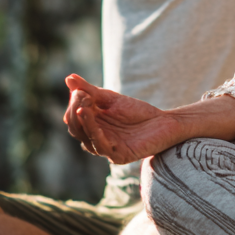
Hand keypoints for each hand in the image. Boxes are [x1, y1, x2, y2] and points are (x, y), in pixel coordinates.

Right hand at [63, 74, 179, 163]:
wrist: (165, 122)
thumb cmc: (139, 112)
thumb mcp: (112, 99)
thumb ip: (91, 91)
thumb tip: (68, 78)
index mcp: (92, 126)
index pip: (73, 117)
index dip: (74, 104)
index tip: (80, 90)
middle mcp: (95, 139)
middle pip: (77, 128)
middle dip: (77, 111)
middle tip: (83, 96)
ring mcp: (106, 149)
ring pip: (87, 138)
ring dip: (84, 122)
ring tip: (83, 108)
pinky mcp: (118, 156)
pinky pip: (102, 147)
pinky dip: (96, 135)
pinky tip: (95, 124)